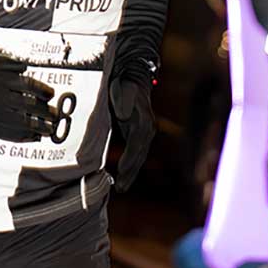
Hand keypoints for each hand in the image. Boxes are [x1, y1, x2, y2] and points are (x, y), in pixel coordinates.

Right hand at [0, 55, 56, 142]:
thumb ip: (7, 63)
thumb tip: (26, 67)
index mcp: (0, 79)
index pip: (29, 86)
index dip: (43, 91)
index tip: (51, 95)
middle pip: (30, 106)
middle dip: (46, 112)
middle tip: (56, 115)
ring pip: (23, 122)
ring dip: (39, 127)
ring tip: (50, 130)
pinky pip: (10, 134)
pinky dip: (24, 137)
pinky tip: (34, 137)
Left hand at [108, 76, 155, 191]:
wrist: (132, 79)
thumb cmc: (125, 85)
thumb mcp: (124, 88)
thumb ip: (123, 100)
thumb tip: (123, 113)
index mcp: (144, 120)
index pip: (137, 143)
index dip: (130, 157)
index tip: (121, 170)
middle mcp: (146, 129)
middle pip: (139, 154)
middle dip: (130, 172)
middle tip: (121, 187)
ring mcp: (143, 134)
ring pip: (138, 157)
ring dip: (130, 173)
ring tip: (121, 187)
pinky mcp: (137, 136)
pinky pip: (134, 155)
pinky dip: (129, 167)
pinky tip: (121, 178)